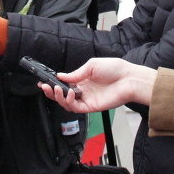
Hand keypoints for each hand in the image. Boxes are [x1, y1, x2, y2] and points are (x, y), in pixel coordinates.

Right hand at [39, 57, 156, 112]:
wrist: (128, 78)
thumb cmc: (114, 69)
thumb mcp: (91, 65)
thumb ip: (75, 73)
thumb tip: (61, 75)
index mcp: (83, 80)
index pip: (64, 84)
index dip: (54, 84)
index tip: (44, 82)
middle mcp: (83, 90)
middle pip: (63, 96)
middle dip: (52, 92)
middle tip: (45, 87)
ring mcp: (87, 99)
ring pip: (67, 103)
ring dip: (59, 97)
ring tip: (56, 89)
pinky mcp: (92, 107)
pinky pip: (76, 108)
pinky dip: (69, 102)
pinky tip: (68, 94)